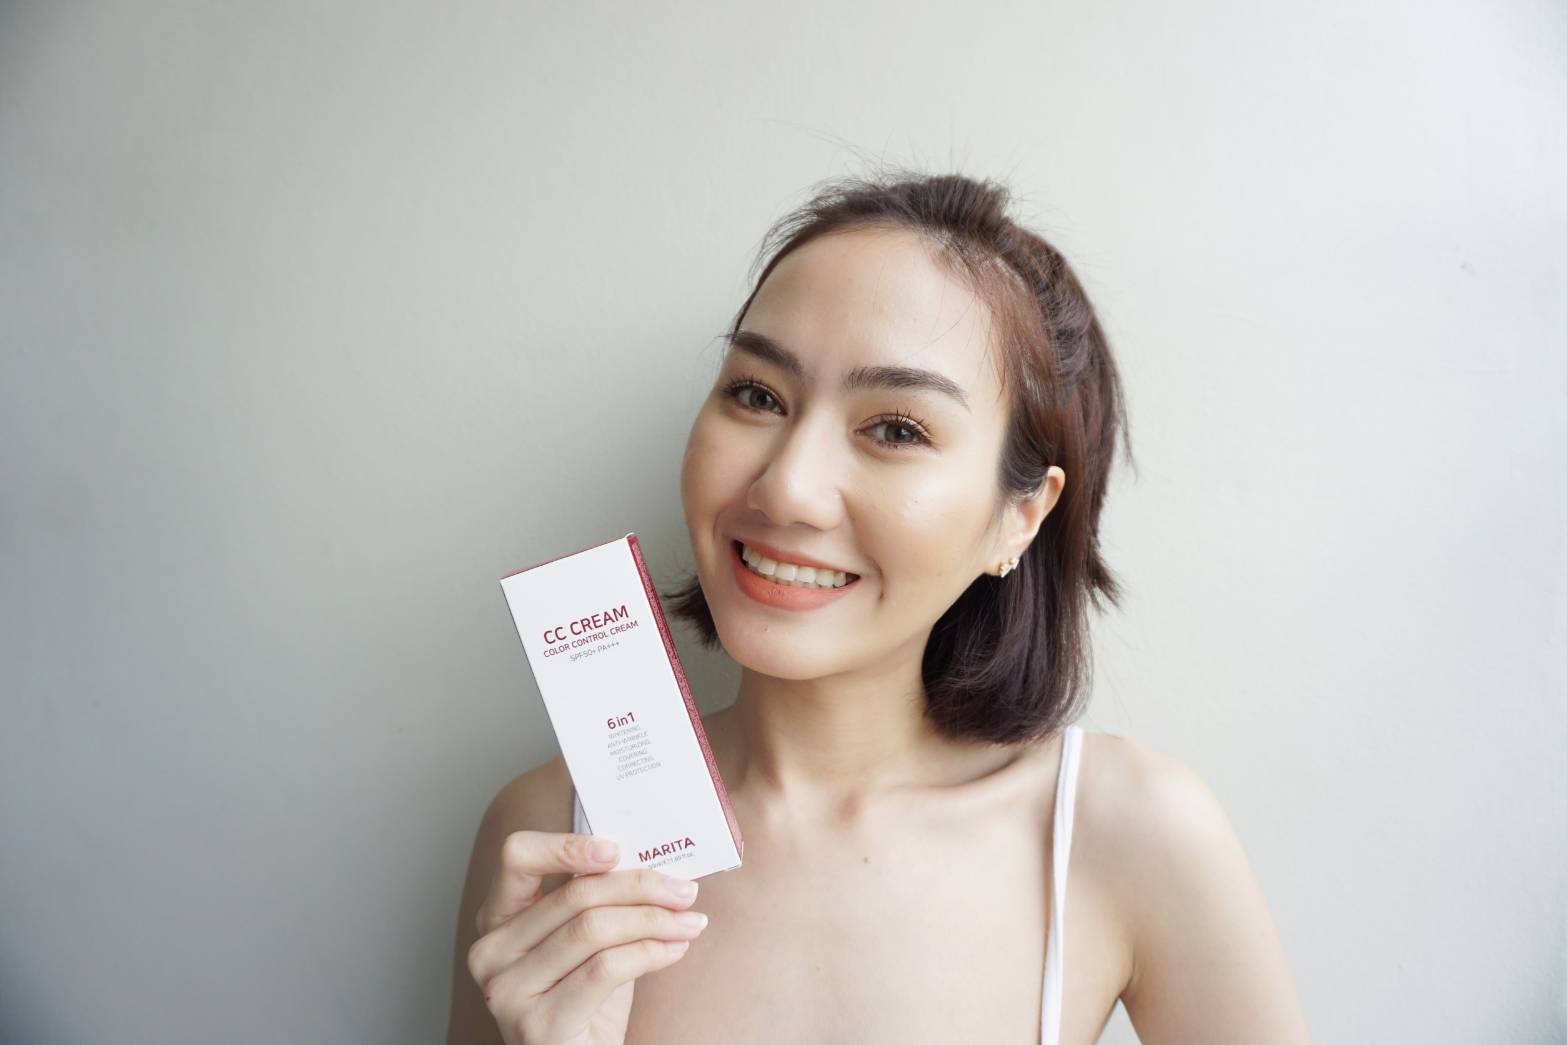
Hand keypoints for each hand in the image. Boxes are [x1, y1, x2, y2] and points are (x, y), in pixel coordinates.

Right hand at [466, 830, 707, 1044]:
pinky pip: (605, 969)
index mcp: (497, 919)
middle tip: (685, 891)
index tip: (617, 850)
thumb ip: (596, 901)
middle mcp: (490, 953)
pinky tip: (675, 949)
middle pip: (574, 895)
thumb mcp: (586, 942)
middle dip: (640, 887)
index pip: (517, 857)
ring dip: (654, 920)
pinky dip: (650, 953)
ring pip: (593, 930)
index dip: (566, 845)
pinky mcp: (537, 1025)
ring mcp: (508, 991)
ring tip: (690, 922)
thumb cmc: (586, 1001)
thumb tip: (650, 862)